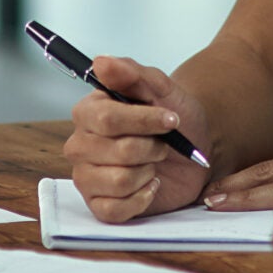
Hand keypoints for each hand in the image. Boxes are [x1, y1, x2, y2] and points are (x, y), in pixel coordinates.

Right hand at [60, 55, 217, 220]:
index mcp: (88, 112)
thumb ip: (131, 73)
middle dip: (152, 148)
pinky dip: (142, 198)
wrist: (192, 145)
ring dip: (148, 172)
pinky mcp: (99, 205)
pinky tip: (150, 185)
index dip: (143, 121)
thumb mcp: (160, 87)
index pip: (106, 119)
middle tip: (162, 144)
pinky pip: (116, 210)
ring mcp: (87, 177)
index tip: (170, 118)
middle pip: (118, 151)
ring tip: (154, 164)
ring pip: (120, 180)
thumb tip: (101, 61)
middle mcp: (80, 144)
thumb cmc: (172, 114)